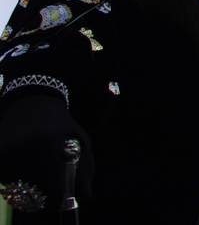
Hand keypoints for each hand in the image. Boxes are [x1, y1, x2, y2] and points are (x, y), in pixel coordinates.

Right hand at [0, 96, 93, 211]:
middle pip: (34, 196)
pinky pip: (6, 183)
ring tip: (36, 163)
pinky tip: (22, 161)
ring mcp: (4, 153)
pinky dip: (14, 179)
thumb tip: (79, 199)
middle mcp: (22, 149)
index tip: (62, 197)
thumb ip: (84, 171)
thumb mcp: (81, 142)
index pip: (54, 191)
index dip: (60, 199)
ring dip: (28, 187)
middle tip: (49, 180)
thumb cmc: (61, 128)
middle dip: (44, 194)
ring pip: (18, 192)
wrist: (32, 105)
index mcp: (48, 145)